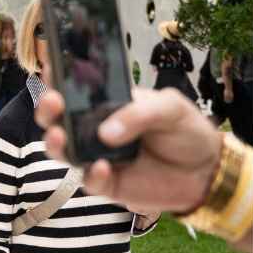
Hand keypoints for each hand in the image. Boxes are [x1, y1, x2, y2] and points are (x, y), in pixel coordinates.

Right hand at [34, 86, 221, 214]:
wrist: (204, 171)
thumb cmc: (186, 132)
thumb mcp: (171, 108)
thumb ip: (140, 113)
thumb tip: (106, 132)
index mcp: (111, 104)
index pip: (80, 91)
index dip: (61, 80)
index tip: (50, 69)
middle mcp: (97, 129)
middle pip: (61, 120)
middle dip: (48, 110)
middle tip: (51, 102)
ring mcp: (98, 156)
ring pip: (65, 151)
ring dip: (56, 144)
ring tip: (60, 136)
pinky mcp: (105, 183)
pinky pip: (89, 180)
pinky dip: (91, 175)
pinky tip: (101, 167)